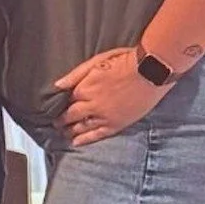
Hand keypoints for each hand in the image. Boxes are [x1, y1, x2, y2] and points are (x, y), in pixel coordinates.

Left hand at [54, 47, 168, 145]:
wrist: (150, 72)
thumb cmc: (124, 61)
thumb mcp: (96, 61)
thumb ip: (75, 75)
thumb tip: (57, 85)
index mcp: (85, 88)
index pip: (66, 100)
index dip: (60, 104)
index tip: (54, 108)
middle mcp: (92, 104)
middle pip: (71, 115)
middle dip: (61, 120)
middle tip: (55, 123)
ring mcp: (104, 116)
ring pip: (81, 127)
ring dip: (70, 130)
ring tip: (62, 133)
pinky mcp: (117, 124)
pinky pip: (97, 135)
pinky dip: (85, 139)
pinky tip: (76, 142)